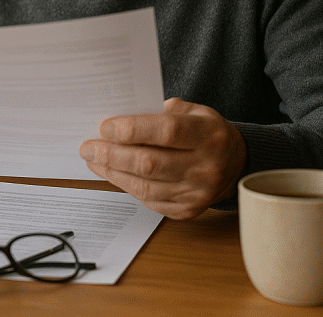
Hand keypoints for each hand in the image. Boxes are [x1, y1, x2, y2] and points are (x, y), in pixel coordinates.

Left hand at [79, 98, 246, 219]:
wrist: (234, 165)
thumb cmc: (206, 132)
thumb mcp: (194, 111)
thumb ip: (162, 112)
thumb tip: (121, 117)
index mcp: (209, 135)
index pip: (166, 132)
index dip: (132, 129)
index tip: (105, 126)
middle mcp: (206, 167)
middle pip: (150, 163)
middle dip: (112, 154)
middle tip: (88, 146)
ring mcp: (197, 193)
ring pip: (144, 186)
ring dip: (112, 172)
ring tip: (93, 159)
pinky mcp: (186, 211)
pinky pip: (148, 200)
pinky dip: (125, 186)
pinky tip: (111, 173)